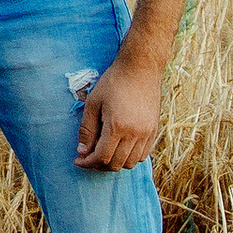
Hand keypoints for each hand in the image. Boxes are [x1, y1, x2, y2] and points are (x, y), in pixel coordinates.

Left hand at [75, 50, 162, 171]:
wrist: (140, 68)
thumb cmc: (113, 82)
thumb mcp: (93, 103)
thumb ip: (87, 129)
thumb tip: (82, 152)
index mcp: (117, 127)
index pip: (101, 157)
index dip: (87, 163)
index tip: (78, 160)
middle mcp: (135, 134)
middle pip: (116, 164)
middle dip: (99, 165)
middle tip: (89, 157)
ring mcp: (147, 133)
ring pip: (130, 163)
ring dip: (115, 163)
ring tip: (104, 153)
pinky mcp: (154, 130)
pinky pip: (143, 155)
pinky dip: (130, 157)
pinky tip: (120, 148)